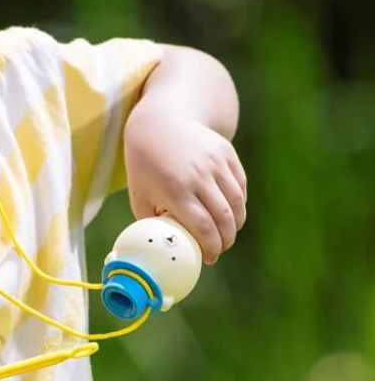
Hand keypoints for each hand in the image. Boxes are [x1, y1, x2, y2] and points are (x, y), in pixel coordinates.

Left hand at [124, 112, 246, 263]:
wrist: (159, 123)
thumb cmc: (145, 166)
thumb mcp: (140, 196)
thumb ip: (153, 223)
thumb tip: (165, 248)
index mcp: (175, 189)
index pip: (202, 227)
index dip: (210, 247)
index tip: (209, 258)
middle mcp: (199, 175)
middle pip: (224, 218)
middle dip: (226, 240)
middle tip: (220, 249)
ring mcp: (215, 162)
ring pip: (237, 203)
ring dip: (235, 224)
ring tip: (226, 234)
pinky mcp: (226, 153)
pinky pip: (239, 186)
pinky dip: (238, 204)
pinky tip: (229, 213)